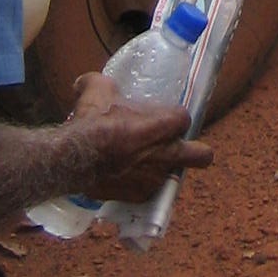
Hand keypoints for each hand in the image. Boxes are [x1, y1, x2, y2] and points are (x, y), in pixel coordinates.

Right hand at [69, 71, 213, 201]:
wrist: (75, 157)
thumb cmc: (93, 121)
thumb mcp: (97, 89)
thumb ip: (98, 83)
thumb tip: (85, 81)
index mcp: (167, 123)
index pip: (184, 118)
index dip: (175, 118)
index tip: (164, 118)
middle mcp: (169, 151)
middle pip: (202, 155)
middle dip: (198, 152)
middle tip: (182, 147)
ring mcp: (157, 176)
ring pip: (172, 174)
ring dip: (162, 168)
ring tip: (142, 162)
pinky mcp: (141, 195)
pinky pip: (149, 189)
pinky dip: (140, 184)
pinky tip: (126, 176)